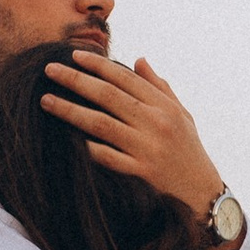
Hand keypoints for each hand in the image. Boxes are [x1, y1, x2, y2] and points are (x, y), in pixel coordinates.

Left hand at [40, 52, 224, 222]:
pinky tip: (66, 138)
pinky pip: (107, 157)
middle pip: (108, 96)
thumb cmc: (189, 151)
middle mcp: (156, 123)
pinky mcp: (140, 173)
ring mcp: (147, 149)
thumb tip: (139, 59)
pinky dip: (87, 147)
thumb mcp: (182, 114)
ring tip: (46, 100)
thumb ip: (160, 87)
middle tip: (49, 69)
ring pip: (101, 124)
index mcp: (164, 107)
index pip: (125, 78)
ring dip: (70, 110)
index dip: (98, 65)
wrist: (203, 194)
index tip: (74, 55)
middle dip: (76, 80)